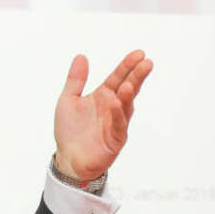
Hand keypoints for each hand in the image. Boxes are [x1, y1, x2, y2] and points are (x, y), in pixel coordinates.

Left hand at [53, 50, 152, 180]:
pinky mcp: (115, 140)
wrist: (68, 159)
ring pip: (126, 106)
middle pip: (128, 88)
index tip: (139, 53)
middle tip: (147, 63)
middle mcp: (112, 107)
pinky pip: (118, 126)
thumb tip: (81, 56)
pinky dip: (117, 115)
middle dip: (137, 76)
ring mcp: (116, 123)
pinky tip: (115, 104)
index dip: (128, 65)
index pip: (118, 77)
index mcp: (103, 95)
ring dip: (128, 95)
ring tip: (129, 83)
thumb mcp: (68, 100)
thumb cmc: (70, 131)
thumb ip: (75, 80)